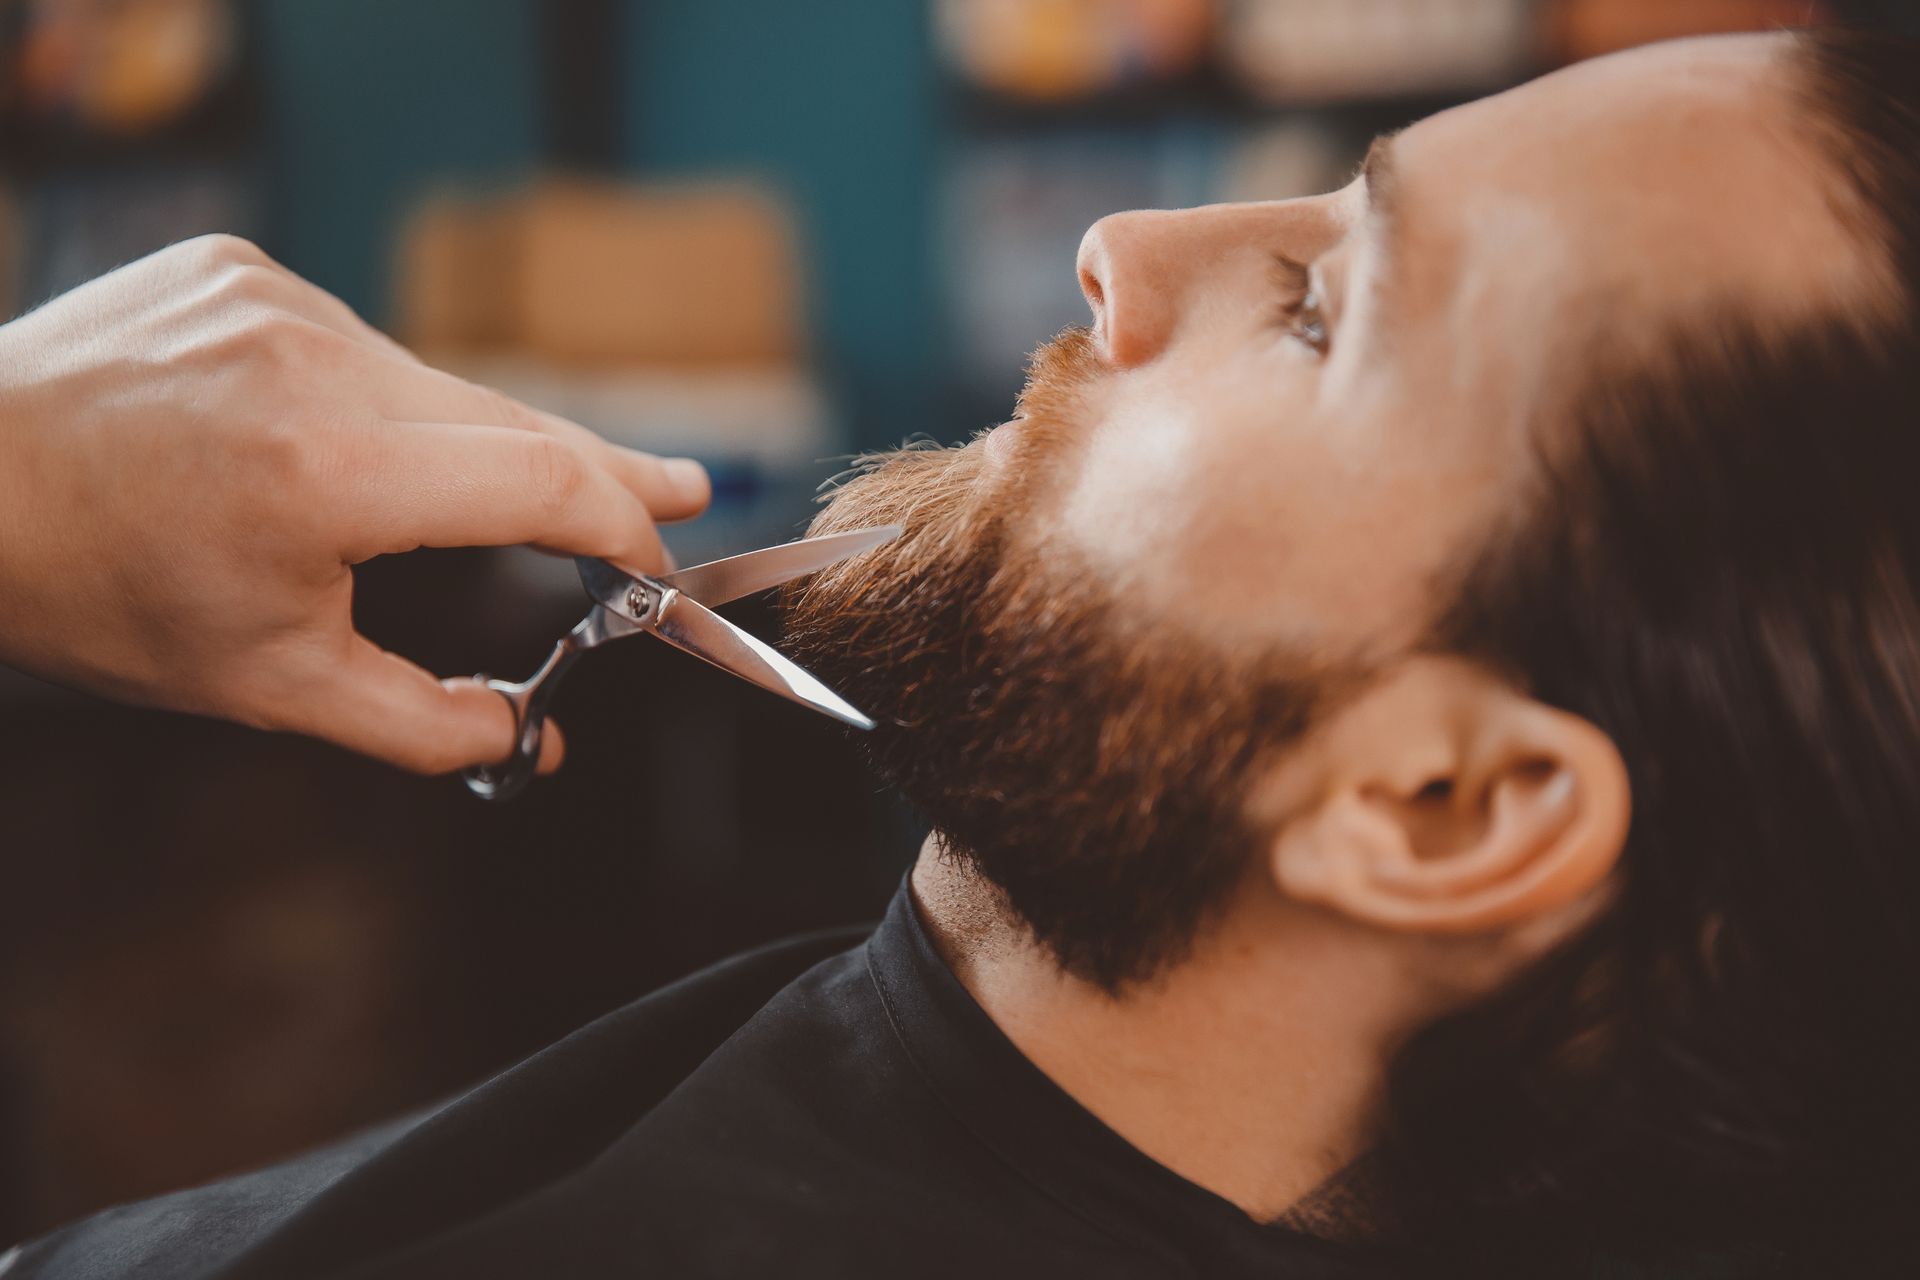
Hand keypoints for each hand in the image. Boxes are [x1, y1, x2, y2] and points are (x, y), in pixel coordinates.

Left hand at [0, 235, 709, 773]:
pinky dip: (381, 400)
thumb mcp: (267, 684)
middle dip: (598, 467)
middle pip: (513, 418)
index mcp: (325, 473)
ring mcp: (280, 300)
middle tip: (676, 488)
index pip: (541, 478)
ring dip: (467, 444)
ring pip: (437, 383)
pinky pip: (363, 343)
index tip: (659, 553)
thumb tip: (528, 741)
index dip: (622, 519)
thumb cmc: (99, 590)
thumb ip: (422, 723)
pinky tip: (326, 444)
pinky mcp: (248, 269)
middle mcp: (314, 362)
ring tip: (416, 509)